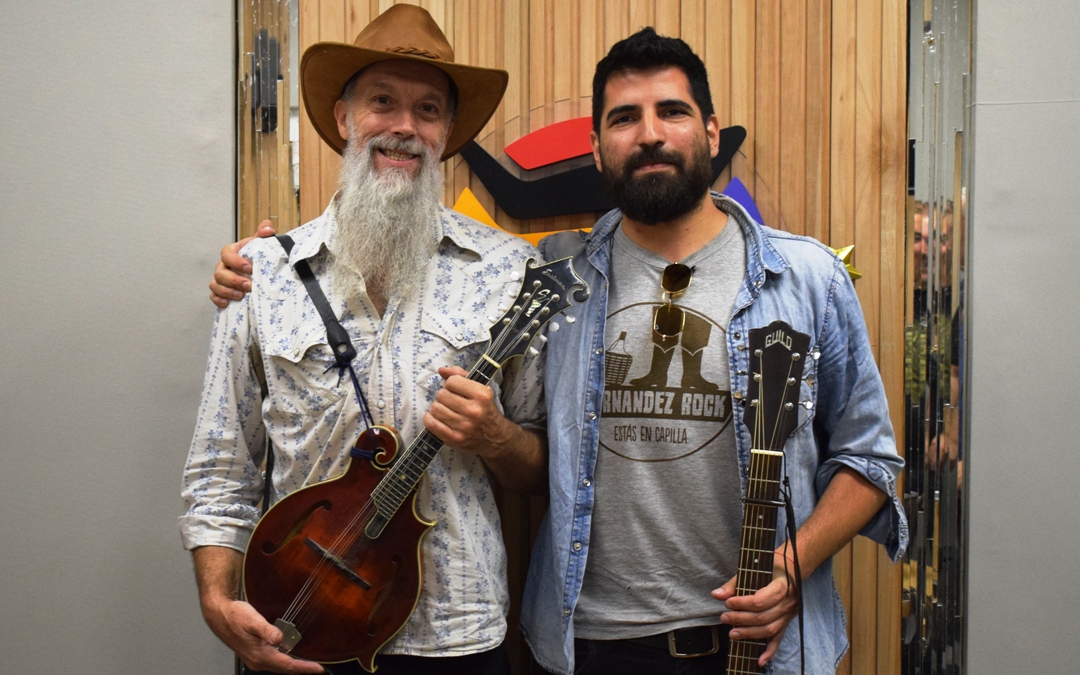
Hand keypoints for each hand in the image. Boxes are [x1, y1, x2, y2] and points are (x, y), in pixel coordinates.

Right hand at [202, 596, 324, 673]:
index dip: (303, 668)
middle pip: (285, 669)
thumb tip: (279, 638)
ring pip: (279, 666)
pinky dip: (286, 661)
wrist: (220, 615)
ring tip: (309, 665)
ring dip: (294, 666)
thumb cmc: (234, 616)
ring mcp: (256, 659)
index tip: (318, 669)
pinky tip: (293, 657)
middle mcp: (258, 661)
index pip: (286, 665)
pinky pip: (275, 661)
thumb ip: (266, 630)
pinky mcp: (256, 654)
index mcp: (259, 655)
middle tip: (318, 669)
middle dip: (302, 669)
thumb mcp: (252, 620)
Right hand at [210, 220, 275, 307]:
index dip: (236, 261)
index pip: (226, 254)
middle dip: (233, 280)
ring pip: (215, 285)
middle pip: (219, 273)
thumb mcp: (260, 245)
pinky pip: (213, 296)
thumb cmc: (255, 257)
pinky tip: (228, 303)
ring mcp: (220, 279)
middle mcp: (223, 266)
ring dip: (227, 291)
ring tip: (241, 296)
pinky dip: (219, 300)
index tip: (249, 267)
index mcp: (231, 253)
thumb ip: (263, 235)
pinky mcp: (220, 291)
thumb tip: (268, 227)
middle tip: (249, 285)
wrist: (256, 271)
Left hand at [423, 366, 510, 458]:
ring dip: (437, 408)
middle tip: (451, 402)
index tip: (456, 390)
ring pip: (435, 408)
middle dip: (444, 396)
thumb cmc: (485, 410)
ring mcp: (464, 426)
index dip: (451, 384)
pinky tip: (437, 418)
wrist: (495, 438)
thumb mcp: (480, 390)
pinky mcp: (455, 439)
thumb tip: (442, 370)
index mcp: (481, 395)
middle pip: (441, 395)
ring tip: (446, 410)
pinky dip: (430, 419)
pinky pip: (431, 423)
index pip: (452, 381)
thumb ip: (461, 376)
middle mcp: (473, 410)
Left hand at [712, 556, 798, 666]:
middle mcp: (788, 603)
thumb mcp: (755, 568)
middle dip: (741, 619)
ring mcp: (789, 615)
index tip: (727, 603)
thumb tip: (717, 595)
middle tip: (724, 617)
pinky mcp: (787, 622)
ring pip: (770, 629)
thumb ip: (735, 583)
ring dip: (750, 633)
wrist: (794, 567)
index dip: (742, 604)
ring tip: (732, 633)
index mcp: (782, 587)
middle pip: (763, 617)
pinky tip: (760, 661)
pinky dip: (769, 652)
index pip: (760, 601)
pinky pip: (779, 639)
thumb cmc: (772, 566)